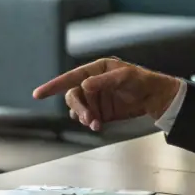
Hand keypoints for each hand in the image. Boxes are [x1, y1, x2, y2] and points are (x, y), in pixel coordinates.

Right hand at [32, 58, 181, 131]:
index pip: (70, 77)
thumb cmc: (142, 81)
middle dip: (78, 108)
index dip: (54, 85)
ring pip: (78, 109)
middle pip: (73, 96)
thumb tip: (85, 85)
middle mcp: (92, 83)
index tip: (39, 94)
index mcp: (95, 69)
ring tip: (95, 123)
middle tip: (86, 118)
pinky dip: (89, 122)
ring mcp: (96, 98)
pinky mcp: (101, 112)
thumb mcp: (125, 77)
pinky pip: (88, 118)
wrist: (155, 98)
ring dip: (83, 117)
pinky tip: (98, 125)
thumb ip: (104, 81)